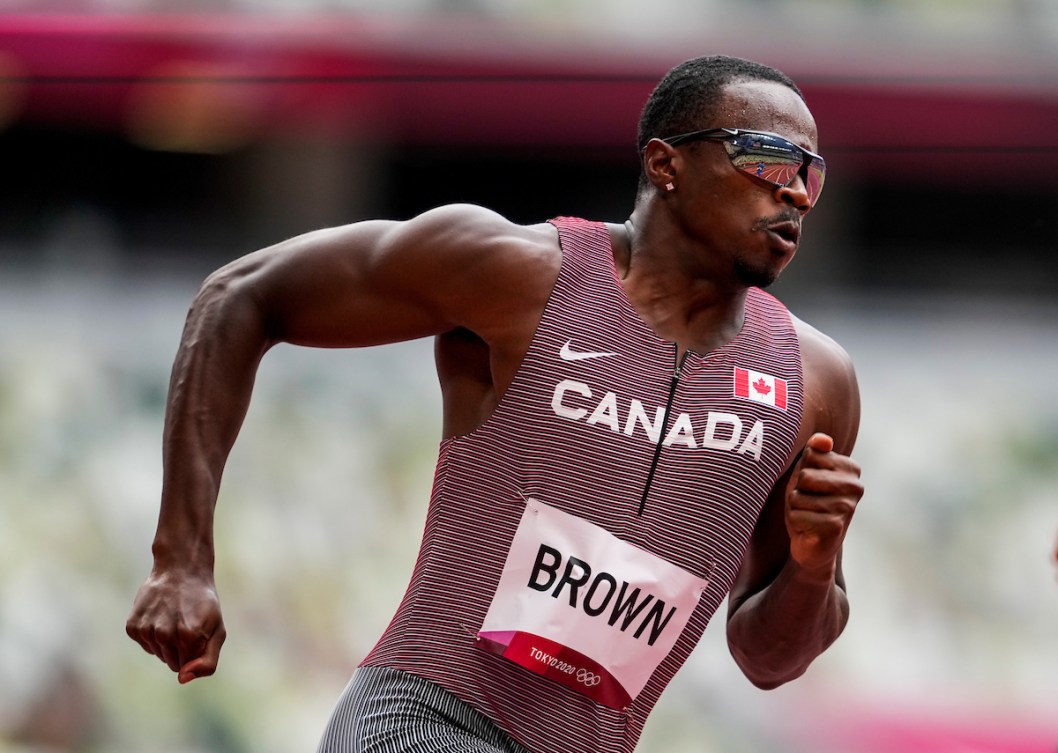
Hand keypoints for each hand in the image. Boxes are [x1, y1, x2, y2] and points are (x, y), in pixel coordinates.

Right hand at [126, 569, 225, 683]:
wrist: (181, 570)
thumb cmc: (203, 603)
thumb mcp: (217, 630)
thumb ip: (207, 662)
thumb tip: (182, 679)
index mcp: (189, 637)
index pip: (186, 667)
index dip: (194, 651)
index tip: (197, 631)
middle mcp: (164, 635)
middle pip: (171, 663)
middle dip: (181, 648)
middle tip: (186, 622)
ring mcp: (146, 630)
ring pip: (158, 654)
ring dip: (166, 641)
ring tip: (174, 617)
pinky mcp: (132, 626)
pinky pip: (145, 644)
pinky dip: (152, 635)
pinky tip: (159, 616)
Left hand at [785, 433, 862, 576]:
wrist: (813, 543)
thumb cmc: (809, 501)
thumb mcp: (807, 471)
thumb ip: (814, 451)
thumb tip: (823, 440)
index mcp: (850, 468)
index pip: (810, 455)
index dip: (802, 471)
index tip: (812, 485)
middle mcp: (855, 487)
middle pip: (805, 476)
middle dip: (797, 490)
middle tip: (808, 502)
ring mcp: (847, 507)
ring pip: (798, 497)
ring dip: (795, 508)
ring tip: (808, 515)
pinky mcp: (835, 527)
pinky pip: (797, 515)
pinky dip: (796, 522)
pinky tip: (808, 528)